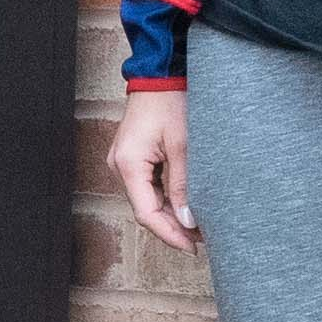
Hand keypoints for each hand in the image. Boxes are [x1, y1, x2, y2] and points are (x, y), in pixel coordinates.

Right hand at [110, 90, 199, 250]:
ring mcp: (123, 163)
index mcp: (128, 164)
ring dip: (171, 214)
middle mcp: (119, 166)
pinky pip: (148, 187)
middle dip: (173, 227)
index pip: (146, 214)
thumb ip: (184, 185)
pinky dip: (167, 198)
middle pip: (145, 209)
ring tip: (198, 225)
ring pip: (148, 200)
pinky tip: (186, 205)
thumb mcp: (183, 145)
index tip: (191, 248)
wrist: (159, 74)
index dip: (169, 235)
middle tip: (202, 239)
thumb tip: (188, 220)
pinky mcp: (132, 158)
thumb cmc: (171, 101)